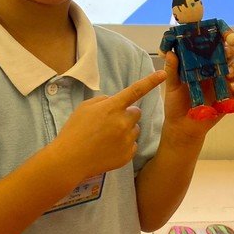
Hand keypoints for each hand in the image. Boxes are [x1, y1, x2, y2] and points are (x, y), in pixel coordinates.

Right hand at [50, 70, 166, 180]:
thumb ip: (103, 100)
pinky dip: (124, 145)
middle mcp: (123, 123)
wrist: (70, 160)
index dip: (150, 81)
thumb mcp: (85, 107)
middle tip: (110, 122)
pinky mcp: (128, 155)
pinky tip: (109, 148)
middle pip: (136, 113)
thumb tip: (115, 101)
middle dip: (127, 114)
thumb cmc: (74, 131)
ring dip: (126, 130)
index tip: (163, 73)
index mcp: (112, 108)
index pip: (135, 90)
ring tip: (107, 137)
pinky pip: (132, 145)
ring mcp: (127, 140)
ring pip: (135, 129)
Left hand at [161, 35, 233, 142]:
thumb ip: (172, 69)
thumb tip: (170, 52)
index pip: (215, 45)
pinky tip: (233, 87)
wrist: (182, 126)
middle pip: (229, 54)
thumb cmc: (176, 103)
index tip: (223, 34)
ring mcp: (225, 83)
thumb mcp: (172, 85)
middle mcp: (216, 70)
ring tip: (227, 73)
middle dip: (230, 50)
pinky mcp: (232, 97)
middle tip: (226, 52)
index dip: (222, 36)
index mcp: (202, 63)